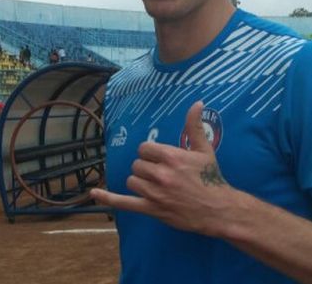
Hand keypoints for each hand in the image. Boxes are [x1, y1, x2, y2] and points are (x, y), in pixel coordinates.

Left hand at [90, 101, 232, 235]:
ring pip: (132, 180)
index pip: (144, 148)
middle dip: (146, 167)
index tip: (159, 158)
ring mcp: (155, 193)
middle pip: (137, 165)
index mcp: (171, 156)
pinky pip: (125, 202)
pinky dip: (108, 198)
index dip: (150, 153)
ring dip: (140, 181)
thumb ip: (195, 126)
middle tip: (161, 173)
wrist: (217, 209)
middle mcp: (161, 174)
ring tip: (155, 185)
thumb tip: (197, 102)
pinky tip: (94, 193)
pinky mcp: (152, 209)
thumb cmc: (211, 177)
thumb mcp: (204, 149)